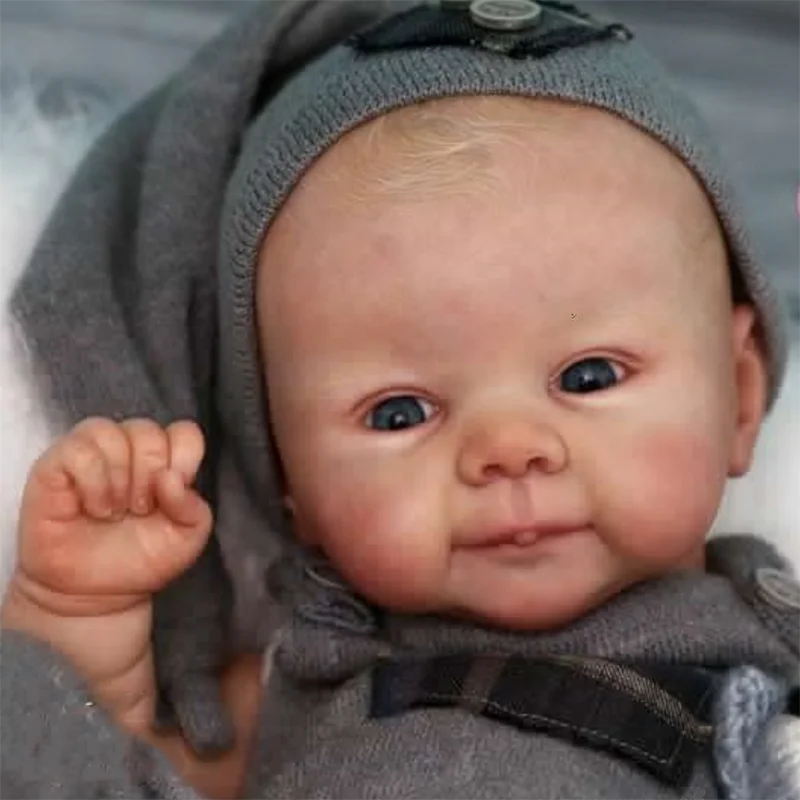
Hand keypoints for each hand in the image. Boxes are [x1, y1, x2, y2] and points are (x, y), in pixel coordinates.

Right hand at [2, 417, 212, 733]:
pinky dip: (94, 481)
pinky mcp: (56, 466)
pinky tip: (95, 508)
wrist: (96, 596)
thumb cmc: (142, 560)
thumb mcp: (187, 539)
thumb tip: (171, 479)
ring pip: (112, 433)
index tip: (170, 497)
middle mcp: (128, 450)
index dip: (183, 460)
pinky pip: (79, 450)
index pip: (184, 432)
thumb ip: (195, 509)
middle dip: (149, 476)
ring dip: (120, 478)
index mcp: (165, 459)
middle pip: (149, 432)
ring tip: (115, 511)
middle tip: (139, 511)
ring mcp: (92, 454)